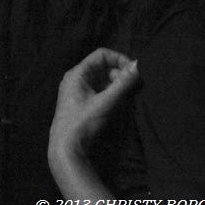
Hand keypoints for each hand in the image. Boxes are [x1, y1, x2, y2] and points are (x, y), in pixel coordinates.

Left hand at [49, 48, 138, 171]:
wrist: (66, 149)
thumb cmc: (82, 122)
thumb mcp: (105, 102)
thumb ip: (123, 84)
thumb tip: (138, 65)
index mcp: (77, 73)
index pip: (101, 55)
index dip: (119, 59)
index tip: (134, 71)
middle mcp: (76, 79)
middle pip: (103, 67)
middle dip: (120, 74)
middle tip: (135, 86)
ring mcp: (79, 91)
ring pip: (103, 80)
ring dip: (117, 85)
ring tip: (129, 95)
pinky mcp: (83, 103)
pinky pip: (100, 91)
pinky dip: (111, 93)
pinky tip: (120, 102)